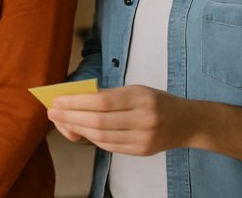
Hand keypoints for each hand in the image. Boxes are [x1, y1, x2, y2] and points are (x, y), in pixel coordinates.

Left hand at [46, 85, 196, 155]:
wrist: (188, 122)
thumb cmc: (157, 101)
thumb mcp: (136, 90)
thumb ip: (108, 96)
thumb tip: (74, 100)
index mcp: (141, 98)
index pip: (102, 101)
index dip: (76, 102)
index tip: (57, 100)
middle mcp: (144, 119)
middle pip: (98, 121)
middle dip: (71, 117)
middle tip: (53, 112)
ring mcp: (143, 138)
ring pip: (101, 137)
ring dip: (77, 129)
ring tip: (61, 122)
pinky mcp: (141, 151)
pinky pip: (109, 146)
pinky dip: (91, 139)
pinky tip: (80, 131)